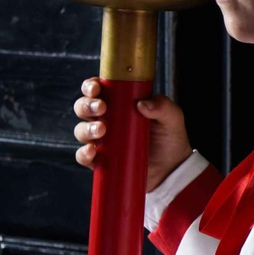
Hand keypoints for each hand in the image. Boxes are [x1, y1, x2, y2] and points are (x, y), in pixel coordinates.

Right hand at [72, 78, 192, 190]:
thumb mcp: (172, 118)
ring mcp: (101, 140)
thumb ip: (163, 106)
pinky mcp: (100, 160)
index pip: (98, 89)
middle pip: (83, 107)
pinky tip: (93, 150)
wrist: (171, 169)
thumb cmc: (169, 138)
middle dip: (87, 105)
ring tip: (102, 131)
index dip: (91, 86)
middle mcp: (106, 119)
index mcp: (120, 103)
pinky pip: (83, 156)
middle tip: (102, 108)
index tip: (96, 88)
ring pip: (81, 130)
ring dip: (86, 129)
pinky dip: (84, 153)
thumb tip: (142, 104)